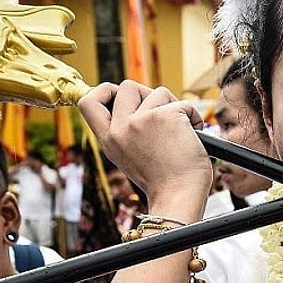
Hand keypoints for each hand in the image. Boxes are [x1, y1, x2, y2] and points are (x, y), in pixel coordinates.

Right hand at [78, 81, 213, 203]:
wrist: (179, 197)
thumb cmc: (163, 180)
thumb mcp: (130, 156)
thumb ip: (125, 130)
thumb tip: (135, 100)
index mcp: (109, 140)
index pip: (87, 102)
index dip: (103, 91)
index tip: (117, 94)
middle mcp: (120, 129)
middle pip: (128, 86)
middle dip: (148, 95)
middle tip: (161, 114)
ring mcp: (141, 121)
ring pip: (159, 92)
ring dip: (174, 107)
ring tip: (179, 131)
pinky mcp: (166, 117)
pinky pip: (185, 104)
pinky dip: (194, 117)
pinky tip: (194, 135)